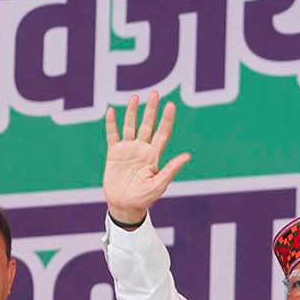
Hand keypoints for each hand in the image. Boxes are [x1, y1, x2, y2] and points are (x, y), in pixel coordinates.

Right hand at [103, 91, 189, 226]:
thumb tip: (187, 156)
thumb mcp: (159, 184)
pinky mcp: (114, 154)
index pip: (162, 133)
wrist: (124, 206)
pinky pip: (112, 135)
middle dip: (151, 109)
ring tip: (135, 97)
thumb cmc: (144, 198)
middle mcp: (142, 149)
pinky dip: (111, 123)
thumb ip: (171, 169)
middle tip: (155, 93)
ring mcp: (128, 150)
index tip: (171, 105)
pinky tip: (112, 110)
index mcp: (154, 156)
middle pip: (147, 125)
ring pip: (130, 126)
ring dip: (132, 112)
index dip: (166, 119)